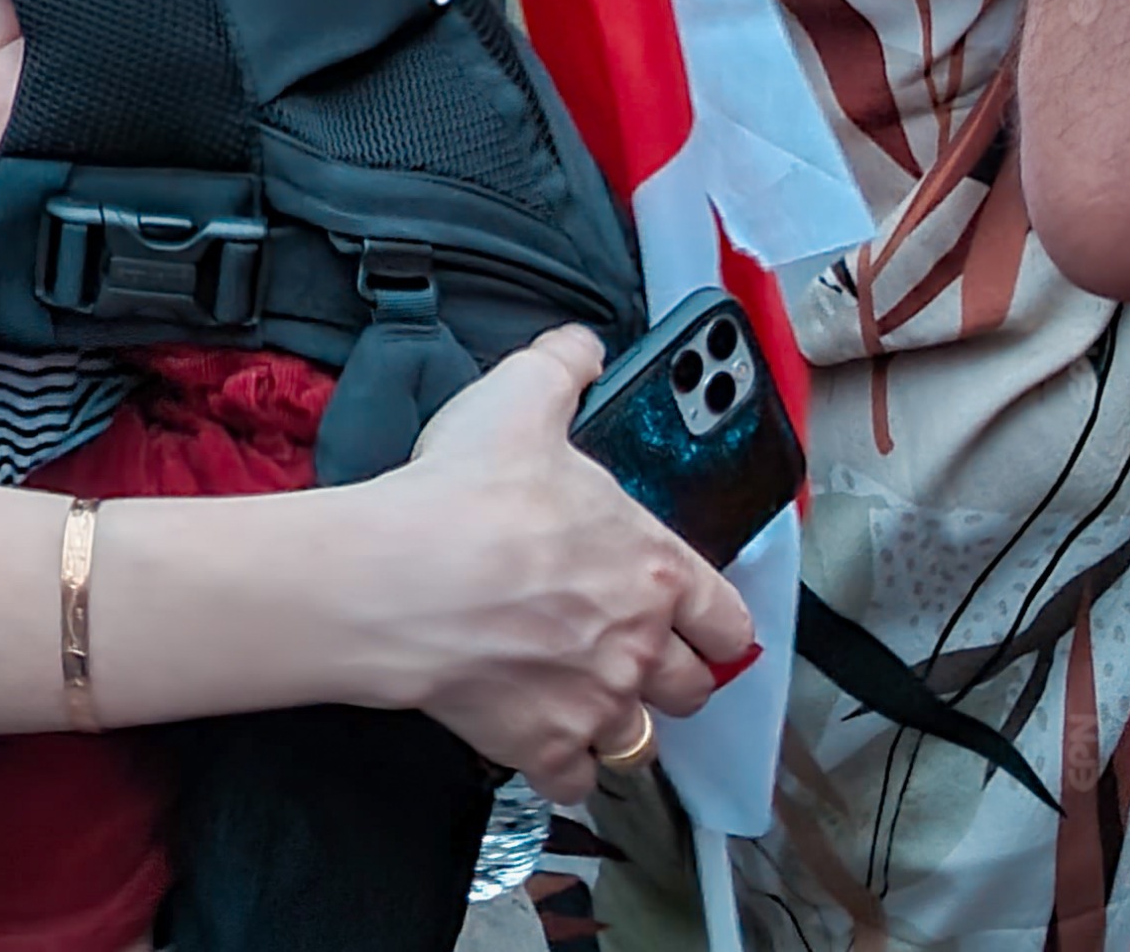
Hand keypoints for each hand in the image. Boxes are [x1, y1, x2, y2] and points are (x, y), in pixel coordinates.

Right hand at [355, 325, 751, 803]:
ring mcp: (594, 704)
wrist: (400, 579)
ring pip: (640, 741)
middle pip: (694, 688)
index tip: (697, 620)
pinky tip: (539, 739)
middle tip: (637, 655)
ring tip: (588, 697)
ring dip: (620, 722)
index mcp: (654, 569)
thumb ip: (563, 367)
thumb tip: (581, 346)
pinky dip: (562, 768)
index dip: (715, 621)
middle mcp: (639, 646)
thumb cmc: (467, 495)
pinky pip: (574, 781)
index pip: (729, 620)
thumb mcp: (521, 398)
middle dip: (671, 674)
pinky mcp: (541, 746)